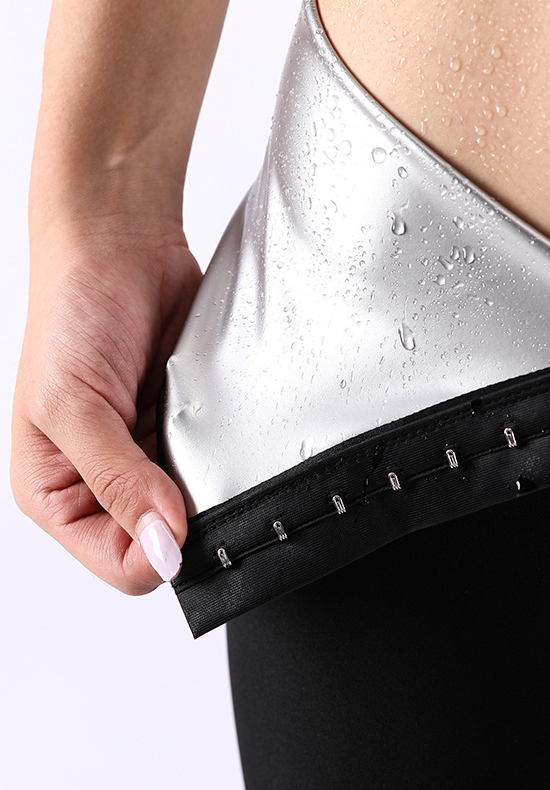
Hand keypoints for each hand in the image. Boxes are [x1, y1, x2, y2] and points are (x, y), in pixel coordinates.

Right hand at [11, 214, 202, 593]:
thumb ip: (118, 483)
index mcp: (58, 493)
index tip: (182, 517)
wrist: (120, 251)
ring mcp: (150, 458)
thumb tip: (162, 548)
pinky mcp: (185, 430)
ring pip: (198, 508)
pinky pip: (218, 465)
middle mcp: (105, 484)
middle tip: (197, 470)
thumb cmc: (72, 316)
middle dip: (187, 518)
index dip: (156, 554)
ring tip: (198, 437)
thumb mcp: (75, 408)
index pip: (120, 564)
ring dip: (208, 483)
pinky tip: (213, 423)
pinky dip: (225, 454)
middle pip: (164, 542)